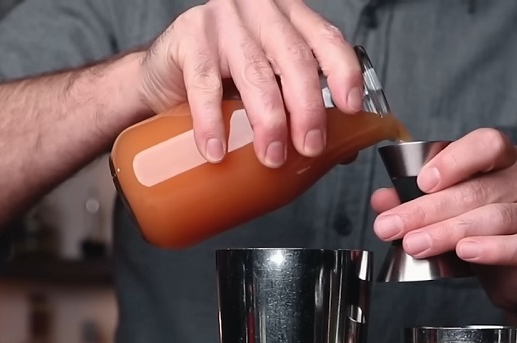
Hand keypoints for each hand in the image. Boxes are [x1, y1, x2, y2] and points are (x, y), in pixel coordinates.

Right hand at [135, 0, 362, 167]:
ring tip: (271, 156)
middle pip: (294, 58)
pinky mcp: (188, 39)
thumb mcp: (270, 85)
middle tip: (309, 146)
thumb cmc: (224, 78)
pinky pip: (204, 85)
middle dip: (307, 108)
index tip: (350, 108)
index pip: (326, 39)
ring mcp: (223, 21)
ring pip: (255, 72)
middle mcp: (260, 12)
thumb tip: (342, 151)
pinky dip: (211, 123)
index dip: (343, 73)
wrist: (166, 75)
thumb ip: (301, 107)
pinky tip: (217, 150)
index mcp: (289, 19)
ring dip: (268, 120)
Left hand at [370, 129, 516, 312]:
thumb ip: (416, 202)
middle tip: (392, 227)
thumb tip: (380, 199)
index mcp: (504, 160)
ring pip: (493, 218)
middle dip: (427, 210)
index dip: (454, 160)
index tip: (422, 182)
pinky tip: (466, 252)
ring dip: (448, 232)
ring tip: (415, 245)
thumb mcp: (448, 213)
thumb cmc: (483, 234)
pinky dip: (491, 249)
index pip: (486, 144)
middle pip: (476, 190)